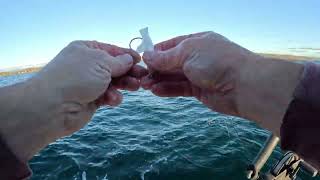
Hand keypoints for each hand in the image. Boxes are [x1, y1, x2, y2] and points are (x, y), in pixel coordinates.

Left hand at [0, 41, 146, 160]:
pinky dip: (112, 97)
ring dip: (124, 85)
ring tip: (135, 87)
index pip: (111, 50)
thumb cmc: (76, 77)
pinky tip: (113, 99)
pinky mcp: (91, 100)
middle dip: (129, 72)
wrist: (53, 106)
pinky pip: (108, 96)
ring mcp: (88, 83)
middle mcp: (87, 65)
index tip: (141, 60)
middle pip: (114, 67)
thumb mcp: (101, 63)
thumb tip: (129, 59)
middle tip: (143, 76)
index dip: (127, 55)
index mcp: (86, 50)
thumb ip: (119, 62)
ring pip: (113, 82)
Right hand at [142, 32, 302, 134]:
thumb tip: (147, 55)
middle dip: (156, 69)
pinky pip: (180, 89)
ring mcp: (199, 74)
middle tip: (141, 76)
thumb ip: (166, 57)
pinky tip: (156, 91)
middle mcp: (198, 57)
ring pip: (175, 77)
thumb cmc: (217, 61)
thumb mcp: (187, 53)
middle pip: (172, 62)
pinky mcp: (200, 91)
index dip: (157, 52)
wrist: (243, 85)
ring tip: (145, 86)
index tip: (143, 59)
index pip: (172, 45)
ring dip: (159, 80)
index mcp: (197, 41)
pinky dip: (168, 89)